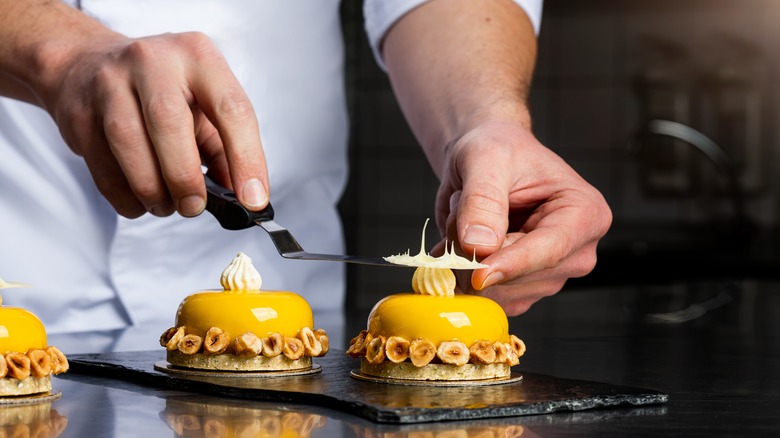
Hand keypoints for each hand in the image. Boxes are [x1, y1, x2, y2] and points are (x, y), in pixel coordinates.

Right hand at [38, 31, 267, 217]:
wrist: (86, 65)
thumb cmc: (160, 90)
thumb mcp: (203, 105)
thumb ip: (225, 149)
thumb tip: (245, 197)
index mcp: (198, 57)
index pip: (232, 108)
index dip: (247, 159)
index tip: (253, 199)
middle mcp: (152, 61)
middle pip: (169, 122)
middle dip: (185, 176)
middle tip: (194, 207)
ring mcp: (109, 82)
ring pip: (129, 142)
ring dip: (152, 188)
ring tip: (166, 206)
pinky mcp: (78, 111)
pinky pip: (101, 165)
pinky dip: (125, 195)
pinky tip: (140, 201)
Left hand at [432, 121, 611, 315]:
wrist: (485, 162)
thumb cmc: (497, 149)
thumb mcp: (486, 158)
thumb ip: (482, 200)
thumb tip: (479, 246)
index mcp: (586, 214)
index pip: (550, 250)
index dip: (511, 265)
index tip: (478, 275)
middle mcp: (575, 252)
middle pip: (519, 277)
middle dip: (475, 250)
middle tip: (460, 207)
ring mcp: (549, 276)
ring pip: (494, 291)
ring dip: (462, 257)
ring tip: (465, 216)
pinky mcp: (522, 290)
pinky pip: (482, 297)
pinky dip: (459, 270)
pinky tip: (463, 238)